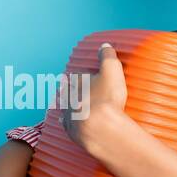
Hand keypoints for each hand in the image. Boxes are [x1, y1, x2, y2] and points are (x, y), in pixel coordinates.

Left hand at [61, 42, 127, 156]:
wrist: (100, 128)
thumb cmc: (107, 98)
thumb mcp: (112, 70)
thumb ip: (108, 56)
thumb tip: (105, 45)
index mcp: (77, 82)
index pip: (76, 76)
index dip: (80, 76)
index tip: (81, 77)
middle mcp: (70, 98)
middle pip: (68, 92)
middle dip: (71, 90)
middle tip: (74, 89)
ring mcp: (69, 115)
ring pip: (65, 107)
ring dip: (67, 105)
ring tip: (70, 104)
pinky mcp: (72, 131)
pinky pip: (66, 124)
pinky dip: (66, 121)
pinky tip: (64, 121)